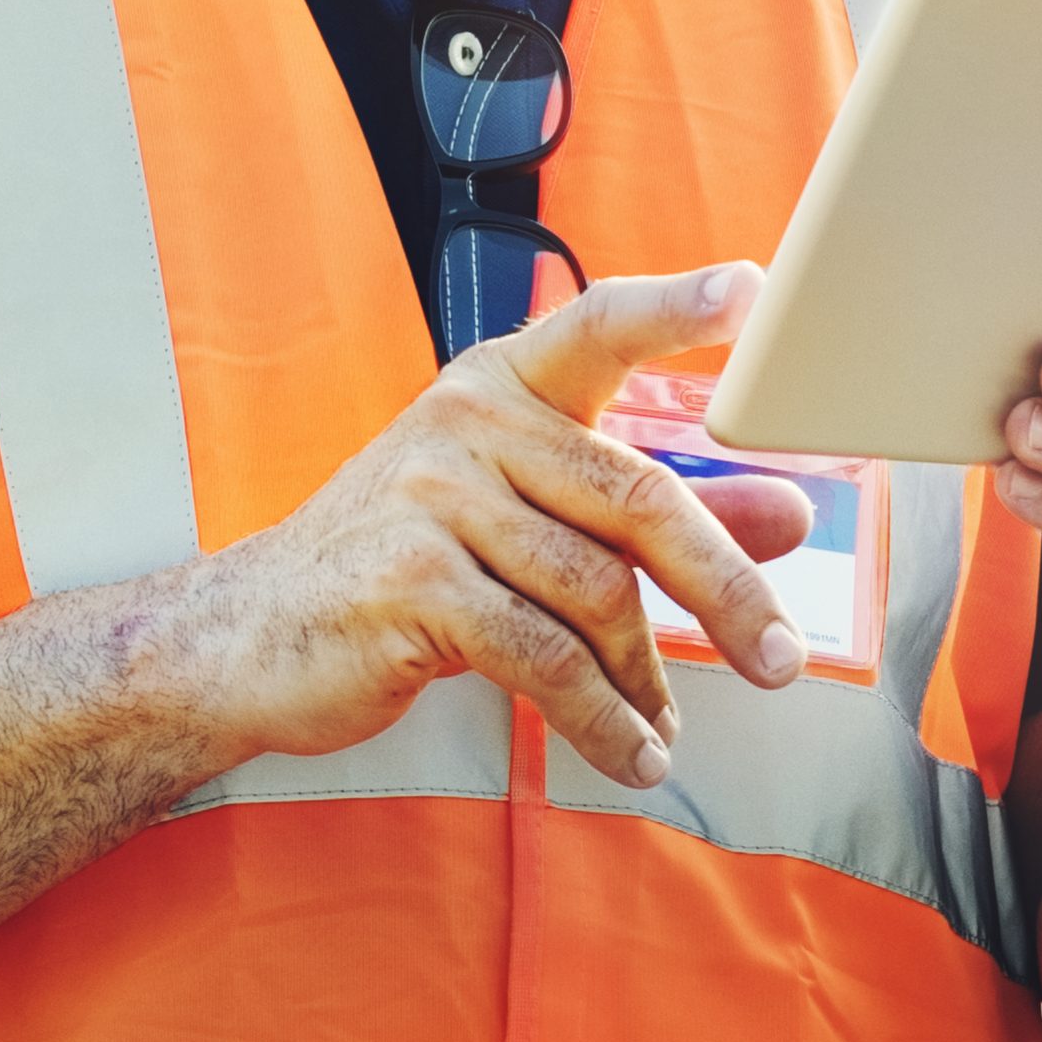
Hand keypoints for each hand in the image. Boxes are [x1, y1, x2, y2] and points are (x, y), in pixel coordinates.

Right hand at [135, 264, 814, 791]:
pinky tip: (627, 753)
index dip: (674, 306)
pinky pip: (544, 657)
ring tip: (663, 730)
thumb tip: (792, 514)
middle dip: (723, 589)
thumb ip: (652, 515)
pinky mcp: (411, 582)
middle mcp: (465, 421)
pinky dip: (601, 718)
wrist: (249, 634)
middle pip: (636, 497)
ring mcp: (431, 498)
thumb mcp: (527, 524)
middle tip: (783, 658)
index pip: (597, 326)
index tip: (749, 287)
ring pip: (595, 592)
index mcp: (499, 385)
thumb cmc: (402, 568)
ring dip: (646, 679)